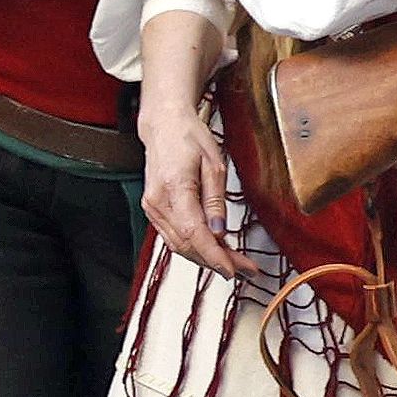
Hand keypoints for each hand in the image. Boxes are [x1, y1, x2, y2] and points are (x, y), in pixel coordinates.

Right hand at [140, 85, 242, 277]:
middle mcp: (157, 202)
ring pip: (178, 245)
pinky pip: (173, 236)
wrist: (163, 126)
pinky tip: (212, 250)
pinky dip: (193, 247)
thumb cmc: (189, 138)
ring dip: (206, 257)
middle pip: (186, 244)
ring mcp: (152, 208)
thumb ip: (216, 200)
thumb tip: (219, 230)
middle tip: (245, 268)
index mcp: (174, 188)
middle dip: (216, 260)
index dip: (214, 255)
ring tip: (234, 262)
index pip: (193, 233)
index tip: (233, 270)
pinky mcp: (153, 210)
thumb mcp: (214, 164)